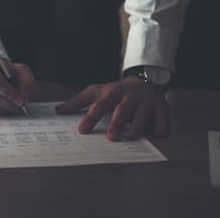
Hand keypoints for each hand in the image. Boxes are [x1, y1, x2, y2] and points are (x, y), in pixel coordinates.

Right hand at [0, 57, 34, 115]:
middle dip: (8, 105)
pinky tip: (1, 110)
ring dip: (2, 111)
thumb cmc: (9, 73)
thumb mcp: (21, 72)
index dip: (10, 94)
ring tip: (12, 110)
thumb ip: (27, 81)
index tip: (21, 101)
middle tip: (19, 109)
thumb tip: (23, 96)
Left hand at [55, 76, 169, 140]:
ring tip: (129, 137)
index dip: (91, 117)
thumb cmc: (115, 92)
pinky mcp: (161, 107)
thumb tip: (57, 110)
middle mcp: (130, 95)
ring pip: (142, 114)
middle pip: (122, 109)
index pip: (100, 104)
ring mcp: (146, 101)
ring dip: (136, 126)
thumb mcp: (97, 92)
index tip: (82, 130)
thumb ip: (78, 102)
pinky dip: (161, 126)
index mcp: (112, 91)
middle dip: (116, 122)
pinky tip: (158, 135)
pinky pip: (162, 117)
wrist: (143, 82)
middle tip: (110, 137)